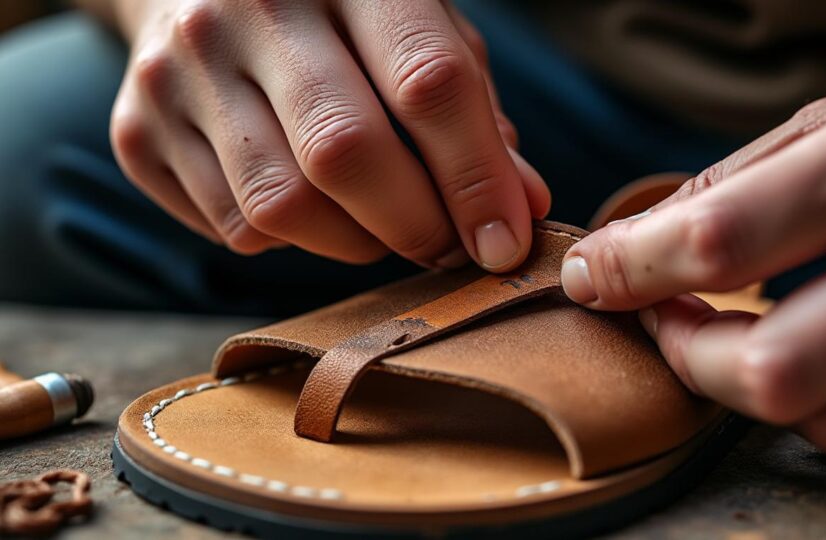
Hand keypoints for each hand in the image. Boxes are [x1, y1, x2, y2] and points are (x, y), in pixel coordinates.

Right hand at [109, 0, 549, 268]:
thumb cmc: (332, 13)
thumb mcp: (414, 28)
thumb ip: (471, 109)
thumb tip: (521, 208)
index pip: (427, 82)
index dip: (476, 177)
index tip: (506, 243)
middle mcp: (247, 8)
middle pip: (346, 153)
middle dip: (415, 224)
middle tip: (445, 248)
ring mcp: (179, 70)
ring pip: (283, 207)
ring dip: (353, 242)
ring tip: (379, 227)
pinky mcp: (137, 130)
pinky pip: (235, 227)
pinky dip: (290, 240)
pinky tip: (309, 206)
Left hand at [561, 66, 825, 460]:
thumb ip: (733, 186)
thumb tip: (629, 249)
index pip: (720, 238)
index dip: (633, 268)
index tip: (593, 275)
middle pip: (771, 369)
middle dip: (689, 356)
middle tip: (668, 318)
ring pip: (824, 420)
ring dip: (752, 384)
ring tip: (743, 327)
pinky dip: (821, 406)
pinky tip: (815, 351)